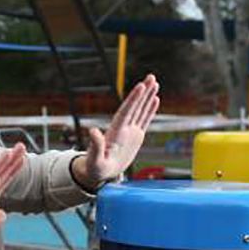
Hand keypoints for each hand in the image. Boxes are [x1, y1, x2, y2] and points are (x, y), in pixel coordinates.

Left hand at [72, 74, 159, 188]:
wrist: (100, 173)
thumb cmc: (95, 168)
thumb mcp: (94, 160)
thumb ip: (95, 146)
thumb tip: (93, 131)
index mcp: (115, 132)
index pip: (126, 112)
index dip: (133, 99)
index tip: (140, 86)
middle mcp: (123, 128)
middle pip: (134, 107)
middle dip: (143, 92)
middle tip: (151, 76)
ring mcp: (130, 131)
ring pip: (140, 110)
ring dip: (147, 96)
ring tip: (155, 82)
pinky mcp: (135, 137)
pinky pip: (144, 120)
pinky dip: (150, 109)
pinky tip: (155, 99)